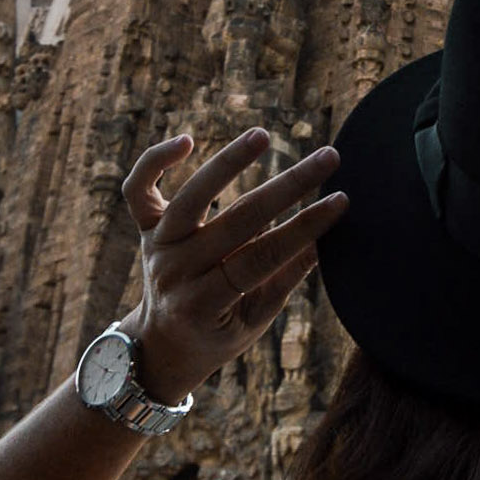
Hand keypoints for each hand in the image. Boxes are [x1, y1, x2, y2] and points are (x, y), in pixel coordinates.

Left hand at [119, 127, 345, 403]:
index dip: (304, 228)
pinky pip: (137, 188)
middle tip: (329, 158)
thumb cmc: (220, 331)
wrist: (162, 344)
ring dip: (229, 162)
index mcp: (204, 304)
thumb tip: (329, 233)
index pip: (262, 257)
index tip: (341, 199)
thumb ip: (287, 275)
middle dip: (288, 186)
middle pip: (236, 221)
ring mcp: (156, 247)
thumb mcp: (256, 319)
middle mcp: (176, 272)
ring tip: (264, 135)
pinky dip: (155, 161)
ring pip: (191, 197)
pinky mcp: (143, 228)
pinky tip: (188, 141)